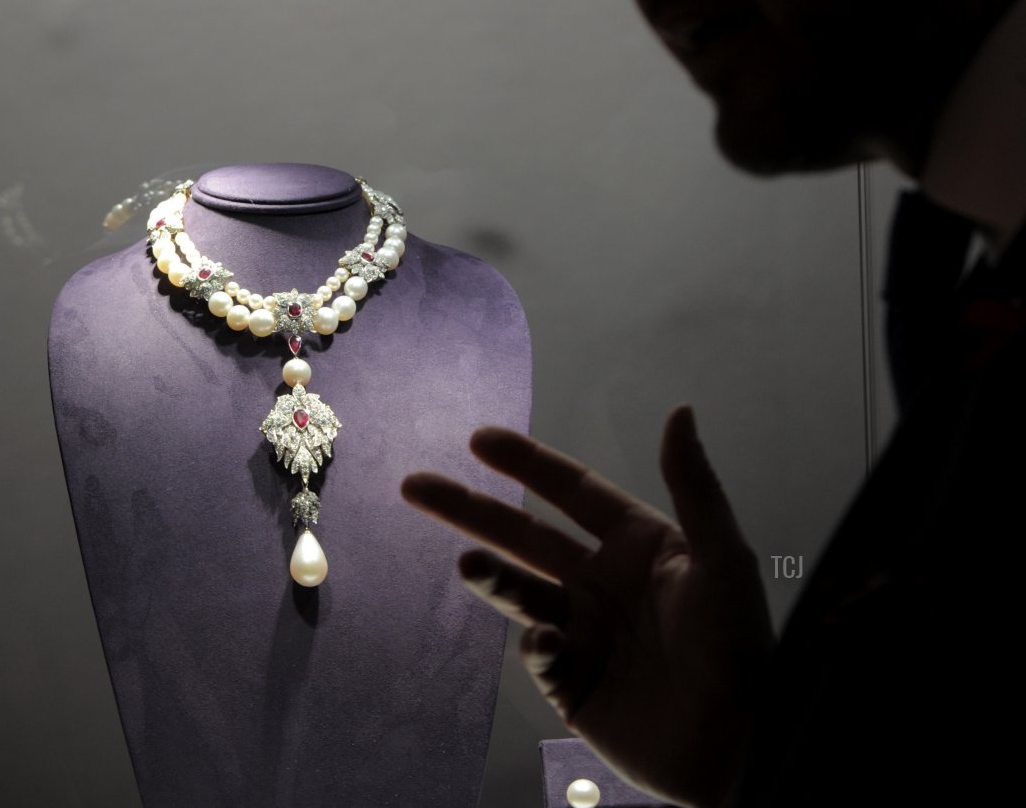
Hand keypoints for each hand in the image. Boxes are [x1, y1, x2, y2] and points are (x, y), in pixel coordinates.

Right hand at [400, 406, 773, 807]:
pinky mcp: (575, 685)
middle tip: (417, 486)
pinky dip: (535, 646)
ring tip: (466, 564)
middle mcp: (604, 582)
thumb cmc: (743, 649)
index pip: (571, 491)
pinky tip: (549, 643)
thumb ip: (695, 486)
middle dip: (471, 509)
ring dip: (490, 576)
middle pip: (524, 535)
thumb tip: (681, 411)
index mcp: (637, 544)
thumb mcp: (723, 560)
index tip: (479, 439)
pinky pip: (539, 656)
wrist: (742, 750)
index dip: (526, 463)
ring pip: (520, 593)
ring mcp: (586, 634)